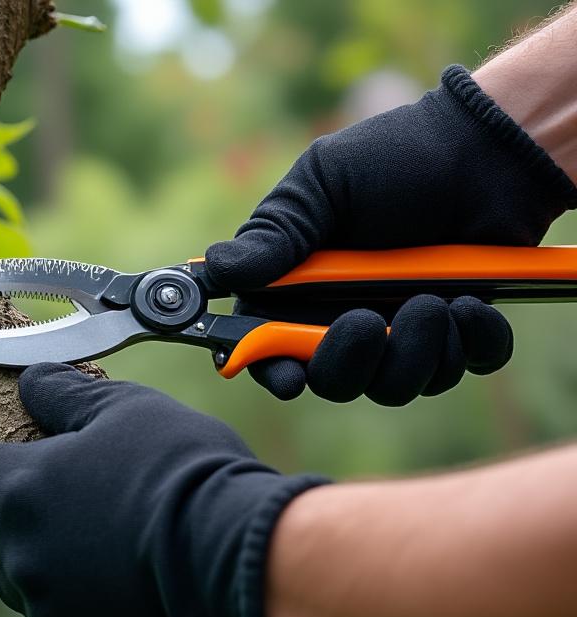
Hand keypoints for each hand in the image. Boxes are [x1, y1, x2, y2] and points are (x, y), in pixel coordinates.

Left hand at [0, 363, 325, 616]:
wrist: (240, 560)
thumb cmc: (182, 473)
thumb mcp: (126, 409)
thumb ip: (63, 393)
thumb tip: (32, 381)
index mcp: (14, 489)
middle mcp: (16, 552)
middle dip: (18, 518)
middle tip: (78, 501)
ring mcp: (44, 606)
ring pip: (23, 581)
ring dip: (49, 563)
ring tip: (110, 544)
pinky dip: (82, 606)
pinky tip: (129, 585)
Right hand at [206, 65, 576, 404]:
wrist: (486, 146)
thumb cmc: (395, 157)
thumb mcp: (323, 185)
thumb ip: (275, 234)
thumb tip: (216, 270)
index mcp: (299, 289)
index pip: (272, 350)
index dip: (276, 371)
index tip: (290, 378)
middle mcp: (345, 317)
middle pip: (335, 382)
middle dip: (352, 362)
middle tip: (369, 321)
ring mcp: (403, 327)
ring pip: (400, 384)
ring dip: (420, 350)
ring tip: (438, 300)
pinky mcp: (459, 329)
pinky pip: (465, 367)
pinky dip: (472, 343)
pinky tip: (470, 304)